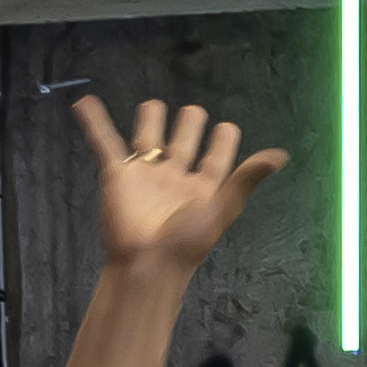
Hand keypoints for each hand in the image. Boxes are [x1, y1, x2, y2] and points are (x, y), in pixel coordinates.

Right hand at [69, 96, 286, 269]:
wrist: (147, 264)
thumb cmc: (188, 240)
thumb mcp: (224, 207)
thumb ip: (247, 178)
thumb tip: (281, 154)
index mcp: (204, 185)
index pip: (217, 154)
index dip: (224, 140)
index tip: (227, 128)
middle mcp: (175, 176)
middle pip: (183, 139)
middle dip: (188, 124)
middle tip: (193, 114)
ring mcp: (145, 173)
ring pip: (148, 136)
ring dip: (150, 118)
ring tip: (153, 105)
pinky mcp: (116, 173)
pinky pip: (104, 141)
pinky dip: (93, 121)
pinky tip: (85, 102)